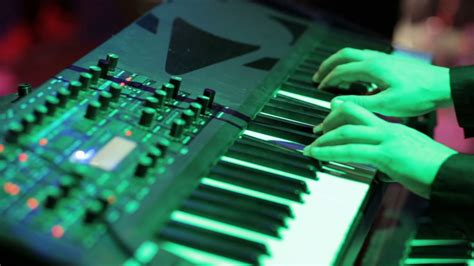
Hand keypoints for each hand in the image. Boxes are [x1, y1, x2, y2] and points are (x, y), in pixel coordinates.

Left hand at [304, 100, 456, 198]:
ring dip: (324, 139)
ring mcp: (387, 140)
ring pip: (347, 132)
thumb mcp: (408, 158)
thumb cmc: (433, 169)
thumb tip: (382, 169)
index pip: (363, 116)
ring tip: (310, 146)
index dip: (344, 116)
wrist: (449, 173)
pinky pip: (351, 150)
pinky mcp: (385, 154)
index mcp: (394, 129)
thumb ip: (391, 159)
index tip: (331, 120)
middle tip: (315, 130)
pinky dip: (330, 151)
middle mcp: (388, 129)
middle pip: (352, 115)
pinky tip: (318, 154)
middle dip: (330, 121)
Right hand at [313, 48, 451, 116]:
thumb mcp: (385, 104)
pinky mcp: (390, 62)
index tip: (319, 88)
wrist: (443, 87)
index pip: (341, 71)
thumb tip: (336, 103)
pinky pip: (365, 58)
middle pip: (344, 55)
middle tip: (318, 76)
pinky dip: (353, 65)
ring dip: (340, 63)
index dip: (327, 80)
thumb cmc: (418, 95)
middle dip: (328, 65)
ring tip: (333, 75)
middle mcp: (376, 59)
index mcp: (372, 68)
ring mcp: (384, 58)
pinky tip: (357, 78)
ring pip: (354, 55)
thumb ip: (358, 103)